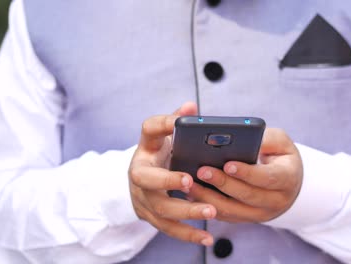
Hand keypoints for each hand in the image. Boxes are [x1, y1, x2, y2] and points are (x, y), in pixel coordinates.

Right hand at [128, 102, 216, 245]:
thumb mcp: (164, 136)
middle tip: (190, 181)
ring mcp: (143, 199)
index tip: (179, 122)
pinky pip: (169, 229)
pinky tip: (207, 238)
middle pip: (146, 179)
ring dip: (186, 211)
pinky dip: (188, 234)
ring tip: (211, 211)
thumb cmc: (160, 156)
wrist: (142, 181)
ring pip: (161, 209)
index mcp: (146, 148)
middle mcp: (139, 174)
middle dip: (167, 180)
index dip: (163, 125)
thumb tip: (191, 107)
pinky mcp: (151, 217)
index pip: (148, 130)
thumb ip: (176, 122)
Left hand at [188, 128, 302, 222]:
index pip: (267, 177)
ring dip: (209, 198)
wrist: (289, 183)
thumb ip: (265, 138)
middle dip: (223, 183)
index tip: (227, 164)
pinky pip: (226, 216)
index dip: (247, 172)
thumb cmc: (281, 156)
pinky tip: (192, 194)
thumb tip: (241, 137)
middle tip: (201, 170)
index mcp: (287, 178)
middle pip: (247, 195)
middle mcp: (276, 200)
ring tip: (190, 184)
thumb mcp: (281, 143)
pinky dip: (208, 206)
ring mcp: (261, 214)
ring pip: (233, 210)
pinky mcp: (247, 219)